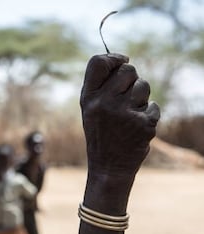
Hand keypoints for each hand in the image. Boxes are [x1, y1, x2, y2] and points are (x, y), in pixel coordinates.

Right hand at [80, 54, 159, 177]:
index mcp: (88, 98)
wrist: (108, 167)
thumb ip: (100, 85)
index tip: (122, 60)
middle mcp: (104, 103)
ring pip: (143, 86)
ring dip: (141, 97)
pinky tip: (136, 128)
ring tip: (129, 113)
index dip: (113, 57)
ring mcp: (124, 113)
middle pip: (128, 69)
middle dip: (131, 78)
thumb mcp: (90, 109)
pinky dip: (148, 115)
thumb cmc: (100, 133)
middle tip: (126, 94)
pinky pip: (153, 105)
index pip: (98, 62)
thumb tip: (121, 60)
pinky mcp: (143, 124)